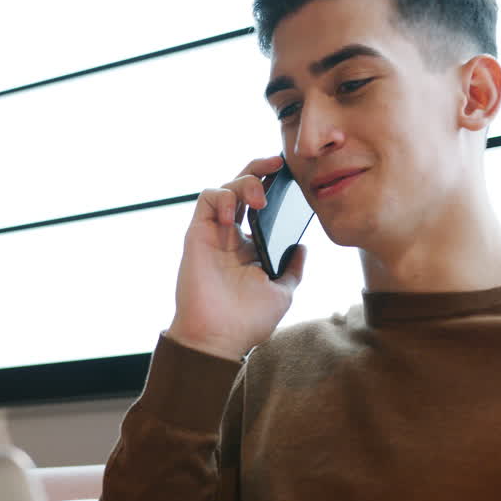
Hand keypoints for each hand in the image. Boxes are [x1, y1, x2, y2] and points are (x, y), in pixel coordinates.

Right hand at [165, 156, 307, 359]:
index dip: (274, 187)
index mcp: (250, 247)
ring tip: (260, 200)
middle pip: (243, 188)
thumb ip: (292, 269)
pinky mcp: (197, 233)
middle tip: (279, 163)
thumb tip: (302, 248)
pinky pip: (206, 199)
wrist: (219, 337)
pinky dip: (221, 196)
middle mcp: (231, 236)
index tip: (293, 177)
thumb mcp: (281, 293)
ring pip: (226, 188)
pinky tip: (233, 213)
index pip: (261, 206)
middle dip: (260, 169)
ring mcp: (214, 233)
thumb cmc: (247, 321)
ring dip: (245, 182)